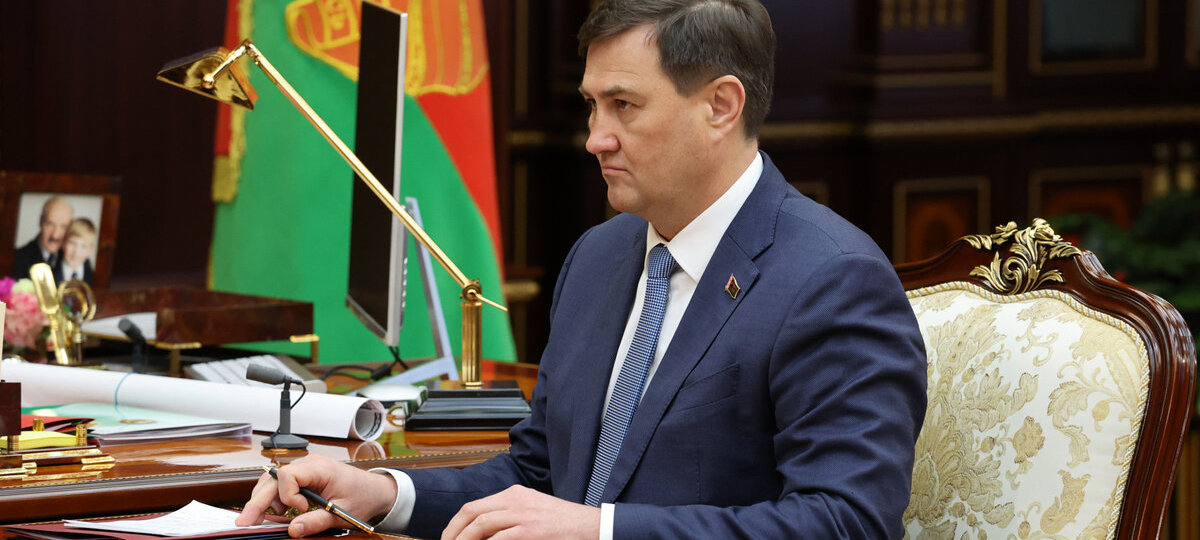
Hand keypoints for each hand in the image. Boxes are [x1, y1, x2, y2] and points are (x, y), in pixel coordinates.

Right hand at [235, 454, 397, 536]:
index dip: (288, 495)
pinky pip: (280, 484)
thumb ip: (317, 521)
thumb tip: (294, 530)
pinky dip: (273, 498)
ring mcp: (304, 469)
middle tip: (244, 521)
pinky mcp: (302, 477)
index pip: (289, 474)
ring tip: (257, 519)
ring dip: (263, 499)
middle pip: (273, 478)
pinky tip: (273, 513)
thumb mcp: (342, 513)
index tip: (301, 509)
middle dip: (258, 500)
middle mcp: (308, 464)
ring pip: (272, 480)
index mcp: (320, 468)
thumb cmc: (362, 496)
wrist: (374, 490)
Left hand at [441, 485, 599, 539]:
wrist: (591, 527)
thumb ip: (508, 518)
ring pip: (481, 524)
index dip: (455, 524)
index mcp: (514, 494)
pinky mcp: (532, 530)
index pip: (474, 506)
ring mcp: (523, 514)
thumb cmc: (563, 524)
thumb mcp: (532, 512)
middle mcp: (515, 499)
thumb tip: (484, 534)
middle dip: (453, 532)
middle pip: (472, 512)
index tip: (448, 538)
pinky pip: (500, 538)